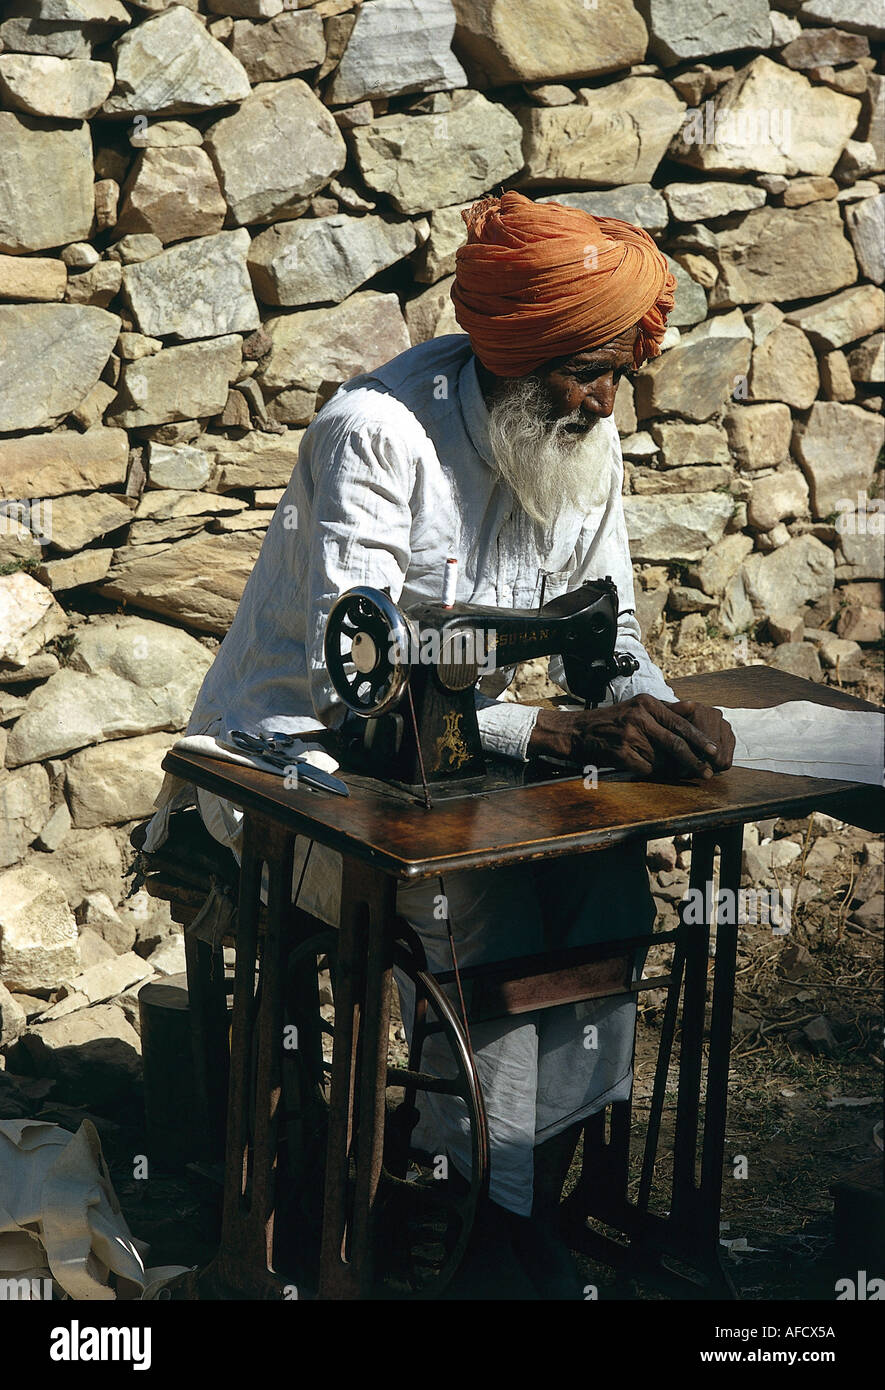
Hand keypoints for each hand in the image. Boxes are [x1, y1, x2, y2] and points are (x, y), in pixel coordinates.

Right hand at [528, 695, 733, 780]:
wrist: (575, 731)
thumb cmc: (609, 721)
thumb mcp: (637, 707)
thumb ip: (665, 709)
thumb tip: (693, 707)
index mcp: (647, 704)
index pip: (680, 724)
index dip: (699, 740)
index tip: (713, 751)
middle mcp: (639, 716)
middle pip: (675, 743)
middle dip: (694, 760)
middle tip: (707, 772)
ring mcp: (629, 735)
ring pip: (661, 759)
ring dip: (667, 768)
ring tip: (667, 769)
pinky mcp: (620, 752)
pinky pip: (645, 768)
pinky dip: (647, 770)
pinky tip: (640, 765)